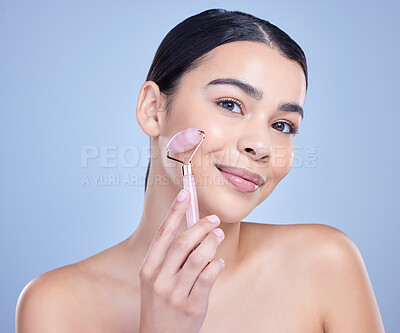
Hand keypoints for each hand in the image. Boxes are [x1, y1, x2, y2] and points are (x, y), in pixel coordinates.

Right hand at [138, 189, 224, 332]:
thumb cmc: (160, 303)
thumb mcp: (157, 279)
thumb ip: (171, 257)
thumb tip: (194, 230)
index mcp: (149, 268)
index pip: (162, 234)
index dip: (175, 211)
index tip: (185, 194)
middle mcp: (159, 279)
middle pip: (182, 243)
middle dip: (200, 226)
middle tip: (213, 220)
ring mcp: (175, 293)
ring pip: (198, 258)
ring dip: (211, 242)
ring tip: (218, 236)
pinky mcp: (192, 306)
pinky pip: (208, 277)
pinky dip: (216, 264)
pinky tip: (217, 262)